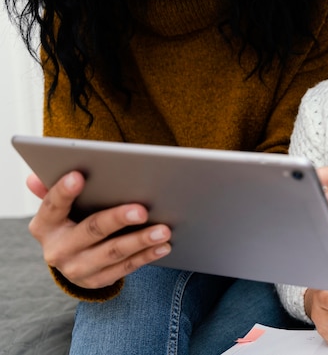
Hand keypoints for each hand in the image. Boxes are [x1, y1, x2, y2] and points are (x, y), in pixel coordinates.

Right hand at [26, 171, 171, 288]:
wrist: (70, 259)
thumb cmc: (71, 221)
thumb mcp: (59, 208)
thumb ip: (52, 191)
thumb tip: (35, 176)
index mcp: (45, 225)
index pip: (52, 205)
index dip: (64, 191)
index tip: (78, 176)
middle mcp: (58, 249)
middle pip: (91, 230)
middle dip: (117, 219)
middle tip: (142, 210)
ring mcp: (77, 268)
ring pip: (113, 252)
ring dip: (140, 240)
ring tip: (163, 230)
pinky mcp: (96, 280)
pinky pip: (126, 267)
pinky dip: (147, 256)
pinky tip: (163, 246)